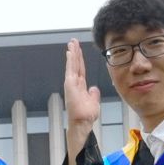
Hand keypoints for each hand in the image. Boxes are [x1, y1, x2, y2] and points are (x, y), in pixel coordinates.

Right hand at [63, 38, 101, 161]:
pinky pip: (71, 69)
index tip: (78, 50)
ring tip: (71, 43)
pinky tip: (70, 52)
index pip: (80, 69)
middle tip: (73, 41)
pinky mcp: (69, 85)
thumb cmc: (86, 115)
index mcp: (80, 86)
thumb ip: (93, 94)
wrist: (82, 122)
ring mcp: (71, 83)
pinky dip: (70, 60)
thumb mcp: (94, 102)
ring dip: (72, 53)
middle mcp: (74, 83)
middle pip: (75, 64)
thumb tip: (94, 88)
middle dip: (75, 52)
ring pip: (72, 64)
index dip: (80, 59)